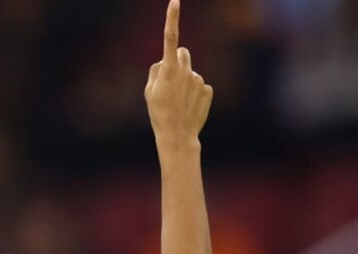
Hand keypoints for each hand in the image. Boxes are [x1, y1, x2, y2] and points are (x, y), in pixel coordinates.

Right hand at [144, 0, 212, 147]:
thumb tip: (163, 63)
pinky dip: (194, 93)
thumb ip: (155, 72)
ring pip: (191, 72)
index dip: (172, 18)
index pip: (170, 38)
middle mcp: (186, 71)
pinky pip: (200, 85)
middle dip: (178, 60)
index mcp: (168, 70)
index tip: (175, 1)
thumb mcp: (149, 92)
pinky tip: (189, 107)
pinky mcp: (208, 90)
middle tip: (171, 80)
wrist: (178, 135)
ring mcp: (199, 80)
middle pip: (184, 53)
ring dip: (185, 81)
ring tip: (179, 102)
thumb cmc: (159, 113)